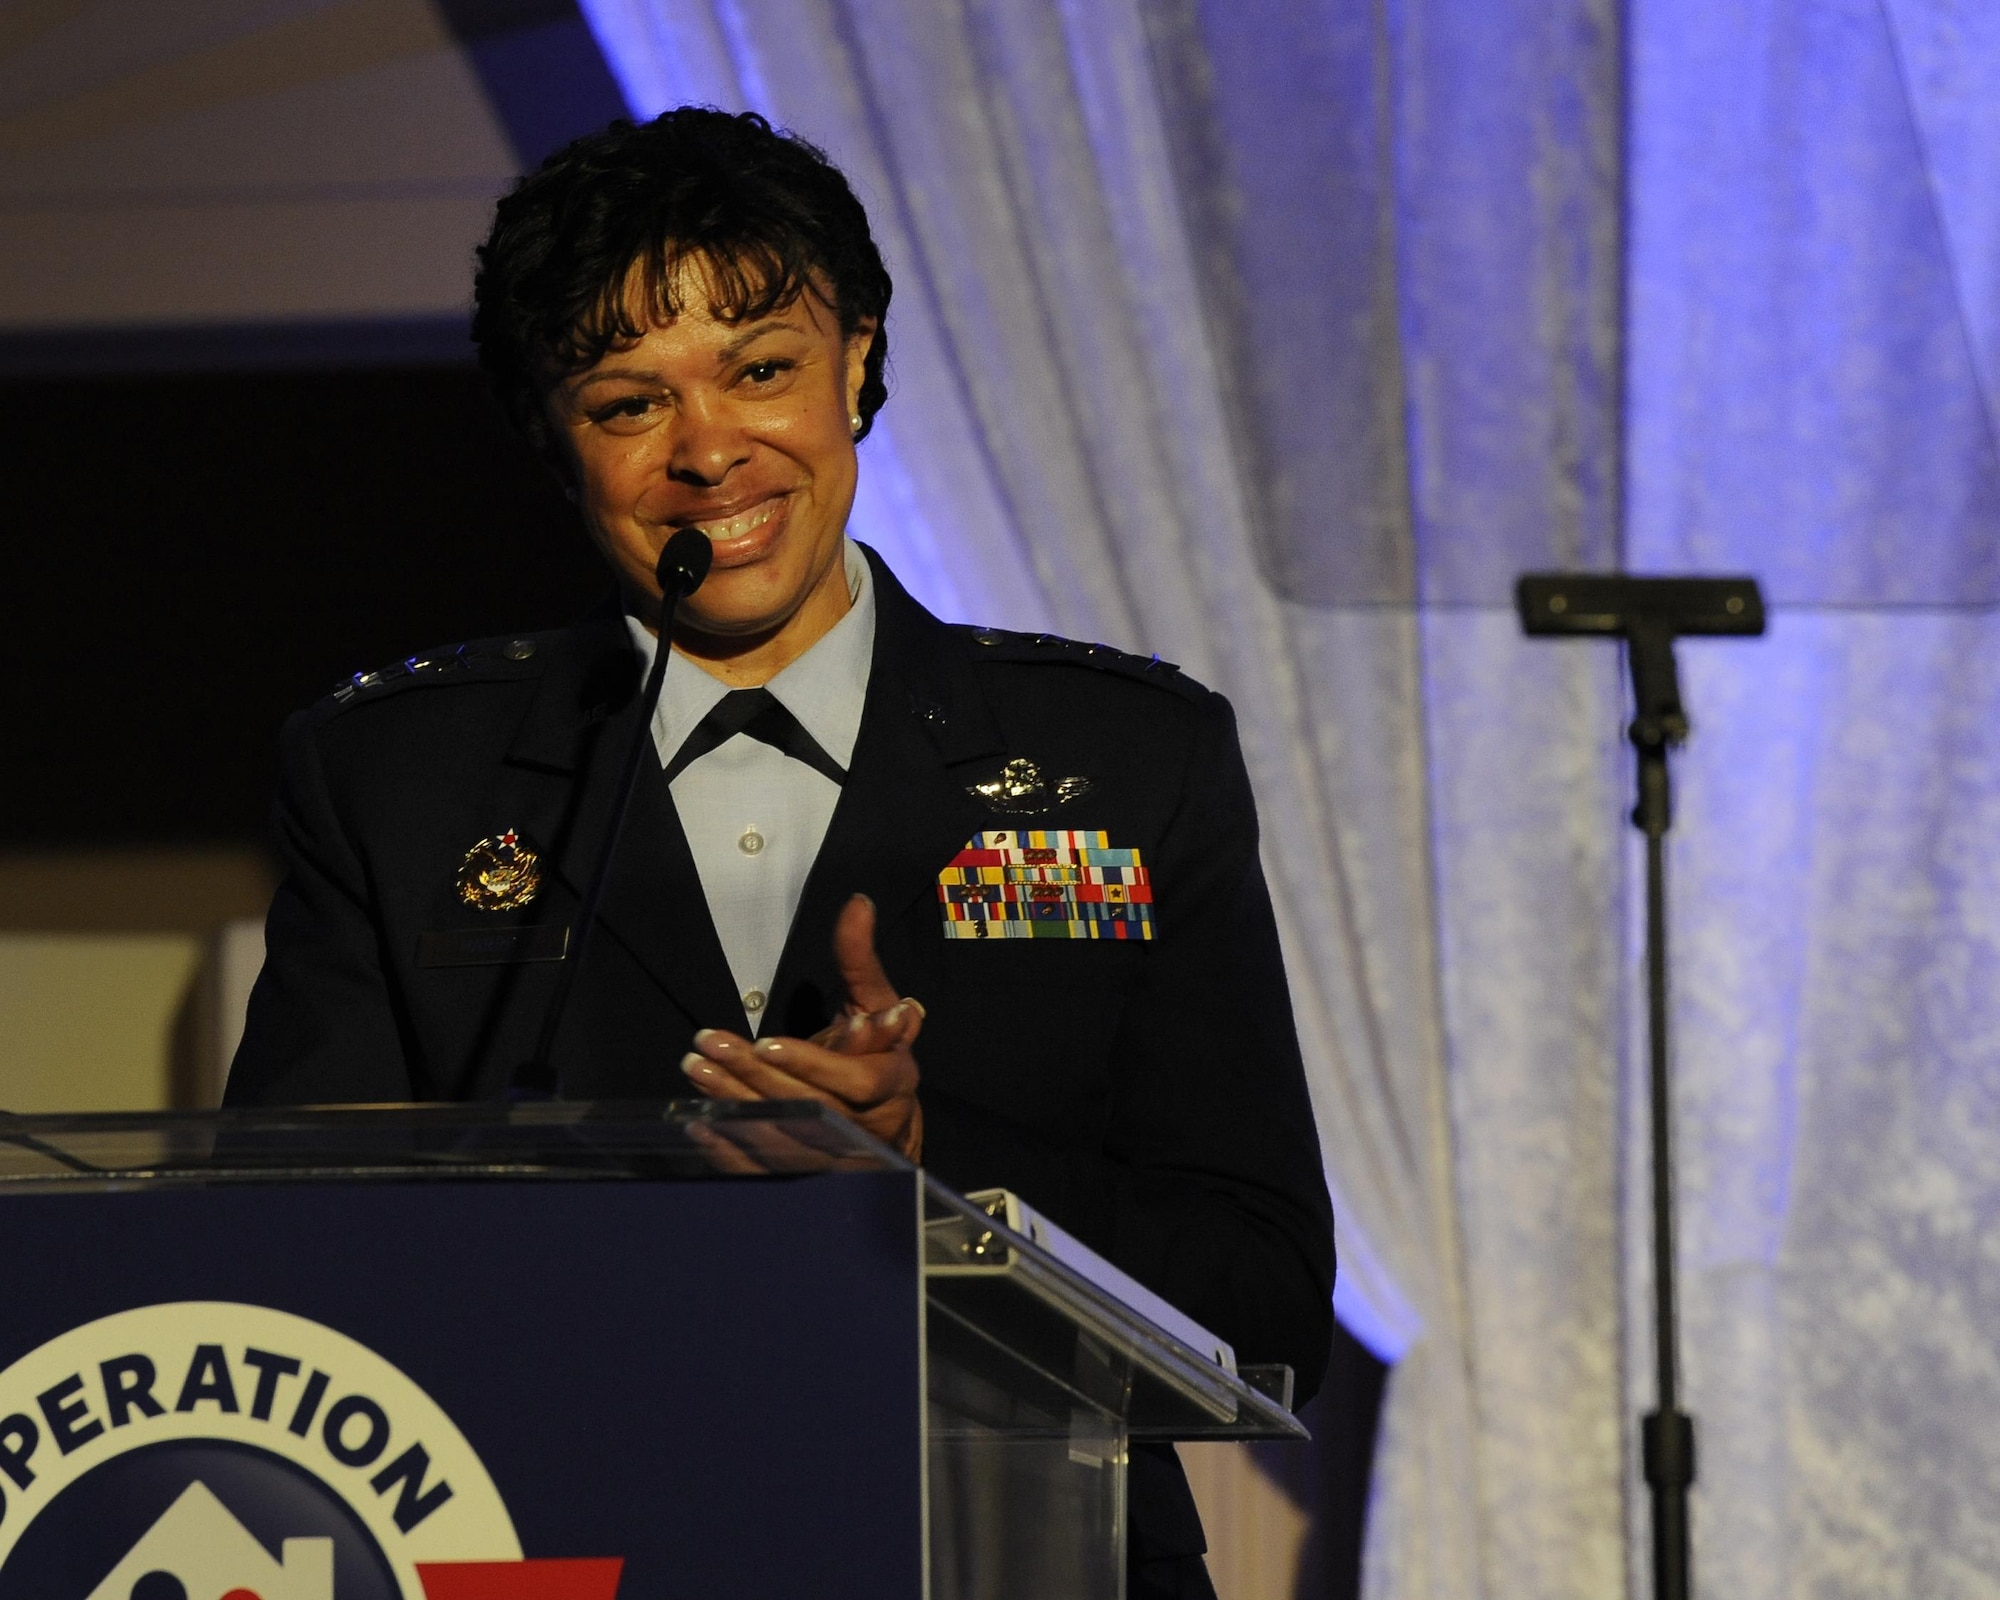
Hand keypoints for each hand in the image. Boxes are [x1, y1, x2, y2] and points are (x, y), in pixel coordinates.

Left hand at [681, 894, 924, 1160]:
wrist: (885, 1118)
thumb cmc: (879, 1052)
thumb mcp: (876, 1001)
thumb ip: (860, 959)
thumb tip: (857, 904)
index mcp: (894, 1083)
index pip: (856, 1080)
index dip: (812, 1063)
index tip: (765, 1042)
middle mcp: (870, 1126)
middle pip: (810, 1106)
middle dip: (753, 1075)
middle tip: (708, 1045)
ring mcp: (839, 1158)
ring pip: (784, 1135)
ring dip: (734, 1103)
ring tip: (696, 1068)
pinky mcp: (811, 1174)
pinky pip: (768, 1168)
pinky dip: (732, 1148)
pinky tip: (701, 1121)